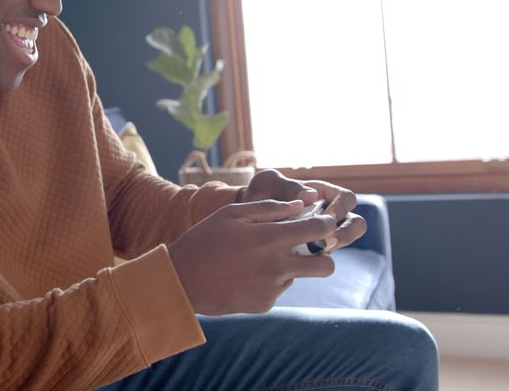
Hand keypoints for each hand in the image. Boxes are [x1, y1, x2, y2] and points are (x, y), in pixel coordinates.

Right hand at [167, 199, 336, 314]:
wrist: (182, 281)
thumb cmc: (204, 240)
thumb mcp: (232, 214)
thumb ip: (270, 208)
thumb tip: (301, 204)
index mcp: (271, 239)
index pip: (319, 230)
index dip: (327, 223)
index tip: (323, 221)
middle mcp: (278, 267)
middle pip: (326, 266)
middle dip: (324, 256)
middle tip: (307, 248)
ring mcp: (272, 289)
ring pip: (298, 277)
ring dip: (288, 267)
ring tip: (255, 259)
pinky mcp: (264, 304)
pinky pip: (277, 290)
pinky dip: (268, 281)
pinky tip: (244, 275)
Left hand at [240, 169, 366, 251]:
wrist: (243, 216)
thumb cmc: (260, 194)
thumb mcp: (269, 183)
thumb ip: (287, 186)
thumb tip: (310, 195)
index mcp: (322, 193)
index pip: (346, 198)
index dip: (341, 208)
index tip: (325, 217)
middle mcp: (328, 213)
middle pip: (355, 223)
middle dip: (346, 233)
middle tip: (327, 242)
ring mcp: (322, 233)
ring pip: (344, 241)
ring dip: (336, 247)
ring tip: (317, 252)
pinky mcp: (313, 249)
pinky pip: (324, 256)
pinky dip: (317, 258)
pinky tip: (301, 260)